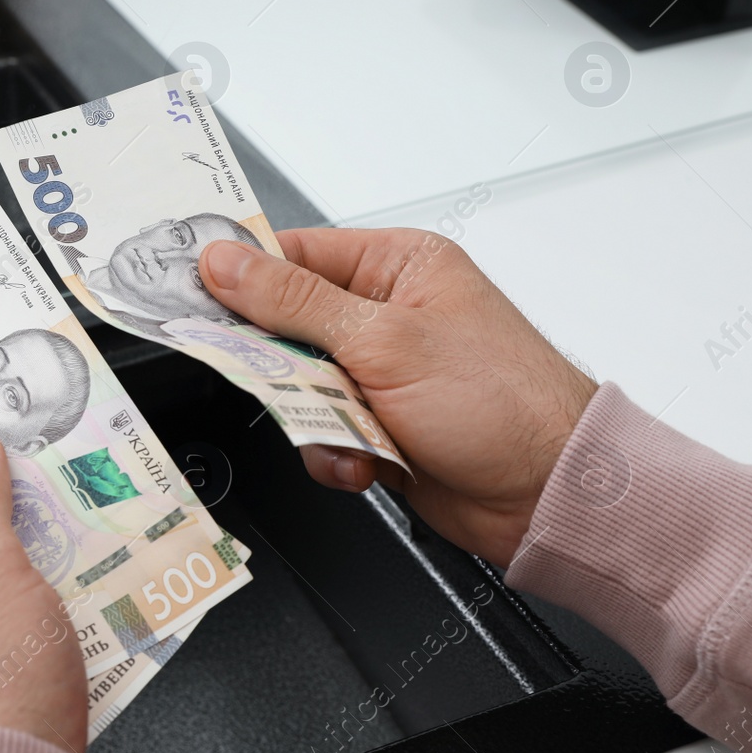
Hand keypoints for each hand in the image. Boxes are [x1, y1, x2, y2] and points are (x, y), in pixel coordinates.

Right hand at [200, 230, 597, 566]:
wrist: (552, 497)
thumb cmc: (505, 404)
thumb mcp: (384, 340)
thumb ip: (293, 302)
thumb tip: (226, 263)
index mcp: (397, 267)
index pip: (294, 255)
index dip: (244, 279)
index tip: (200, 300)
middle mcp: (388, 314)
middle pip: (284, 327)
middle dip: (284, 369)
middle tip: (292, 384)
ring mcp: (382, 372)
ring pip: (295, 388)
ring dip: (313, 419)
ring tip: (355, 430)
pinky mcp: (379, 424)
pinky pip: (319, 432)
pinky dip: (334, 452)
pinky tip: (369, 461)